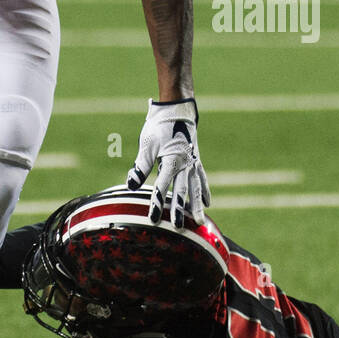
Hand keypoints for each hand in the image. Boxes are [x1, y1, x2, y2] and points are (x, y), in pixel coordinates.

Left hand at [127, 98, 210, 222]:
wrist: (176, 109)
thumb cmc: (159, 127)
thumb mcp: (146, 145)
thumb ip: (141, 166)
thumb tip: (131, 185)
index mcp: (172, 159)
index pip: (162, 186)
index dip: (157, 202)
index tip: (153, 218)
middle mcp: (185, 163)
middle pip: (182, 191)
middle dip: (180, 210)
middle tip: (179, 228)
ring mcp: (193, 162)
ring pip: (196, 188)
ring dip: (197, 205)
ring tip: (200, 222)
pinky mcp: (196, 161)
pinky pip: (202, 179)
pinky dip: (205, 191)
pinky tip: (208, 203)